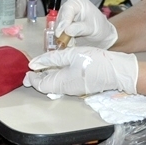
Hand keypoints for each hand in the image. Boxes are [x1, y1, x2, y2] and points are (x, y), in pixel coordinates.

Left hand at [23, 47, 137, 95]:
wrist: (118, 71)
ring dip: (49, 76)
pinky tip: (60, 67)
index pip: (40, 85)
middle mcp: (67, 90)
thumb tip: (34, 63)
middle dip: (39, 77)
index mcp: (62, 83)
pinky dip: (59, 76)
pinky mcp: (82, 87)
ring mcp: (75, 90)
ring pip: (56, 85)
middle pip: (47, 86)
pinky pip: (65, 84)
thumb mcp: (71, 54)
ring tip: (46, 65)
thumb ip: (51, 59)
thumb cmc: (95, 61)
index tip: (27, 70)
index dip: (32, 78)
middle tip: (34, 68)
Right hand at [55, 0, 117, 48]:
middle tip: (61, 39)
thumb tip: (67, 30)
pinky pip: (58, 31)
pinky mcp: (63, 26)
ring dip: (60, 35)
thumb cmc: (100, 29)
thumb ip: (80, 28)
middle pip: (60, 16)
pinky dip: (61, 38)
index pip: (68, 8)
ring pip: (57, 25)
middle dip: (60, 28)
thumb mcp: (92, 28)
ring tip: (67, 43)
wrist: (102, 36)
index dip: (63, 20)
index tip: (60, 32)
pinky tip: (66, 43)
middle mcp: (70, 8)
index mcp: (79, 3)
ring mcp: (66, 17)